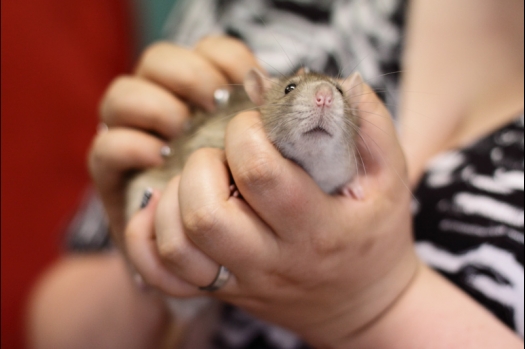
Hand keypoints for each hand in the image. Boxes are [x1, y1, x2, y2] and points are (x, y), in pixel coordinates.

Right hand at [88, 36, 260, 248]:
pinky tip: (158, 158)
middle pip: (157, 61)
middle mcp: (164, 111)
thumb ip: (268, 134)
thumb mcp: (266, 169)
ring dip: (154, 105)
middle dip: (188, 74)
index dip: (225, 56)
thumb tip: (273, 103)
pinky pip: (104, 149)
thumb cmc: (246, 210)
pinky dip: (129, 146)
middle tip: (213, 102)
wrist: (208, 261)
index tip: (249, 83)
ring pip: (121, 96)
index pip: (207, 50)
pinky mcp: (115, 178)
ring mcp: (135, 140)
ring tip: (181, 127)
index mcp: (202, 98)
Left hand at [126, 82, 419, 346]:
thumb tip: (338, 81)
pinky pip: (161, 276)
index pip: (260, 174)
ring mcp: (242, 281)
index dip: (245, 134)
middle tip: (222, 155)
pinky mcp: (222, 293)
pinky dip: (147, 239)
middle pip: (206, 216)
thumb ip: (369, 124)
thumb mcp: (390, 179)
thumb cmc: (375, 235)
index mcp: (317, 228)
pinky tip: (165, 212)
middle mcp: (273, 260)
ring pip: (177, 246)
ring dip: (171, 200)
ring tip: (197, 182)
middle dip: (201, 167)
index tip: (253, 123)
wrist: (363, 306)